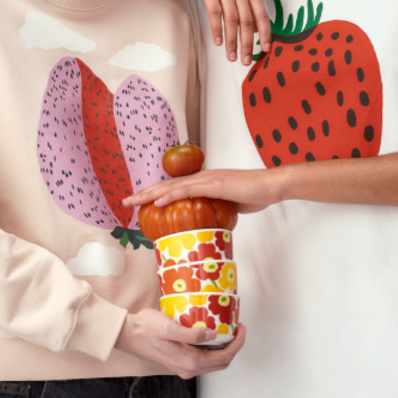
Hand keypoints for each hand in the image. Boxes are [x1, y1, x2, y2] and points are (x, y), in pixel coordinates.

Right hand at [115, 308, 246, 378]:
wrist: (128, 334)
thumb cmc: (146, 328)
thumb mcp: (169, 328)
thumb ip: (192, 334)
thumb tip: (213, 334)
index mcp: (189, 361)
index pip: (224, 357)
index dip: (237, 343)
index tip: (241, 328)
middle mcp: (188, 368)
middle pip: (221, 362)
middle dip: (234, 346)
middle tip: (237, 328)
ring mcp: (183, 366)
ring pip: (213, 361)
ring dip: (224, 348)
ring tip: (227, 329)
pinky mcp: (179, 361)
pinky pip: (203, 358)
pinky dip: (212, 349)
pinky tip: (211, 335)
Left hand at [124, 168, 282, 213]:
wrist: (270, 186)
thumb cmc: (255, 195)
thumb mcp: (231, 204)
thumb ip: (218, 209)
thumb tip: (210, 220)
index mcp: (205, 182)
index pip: (175, 187)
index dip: (157, 193)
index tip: (141, 202)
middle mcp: (202, 178)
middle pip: (167, 185)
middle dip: (145, 193)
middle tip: (126, 201)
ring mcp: (207, 179)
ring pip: (172, 186)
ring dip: (150, 194)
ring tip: (133, 201)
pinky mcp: (214, 185)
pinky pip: (187, 190)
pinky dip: (170, 195)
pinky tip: (157, 202)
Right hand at [175, 0, 269, 64]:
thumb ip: (248, 6)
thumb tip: (258, 30)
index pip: (262, 15)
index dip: (266, 34)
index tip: (266, 50)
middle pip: (247, 21)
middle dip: (248, 43)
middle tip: (247, 61)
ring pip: (231, 20)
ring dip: (232, 41)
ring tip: (231, 56)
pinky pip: (215, 13)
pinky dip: (217, 29)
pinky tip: (218, 41)